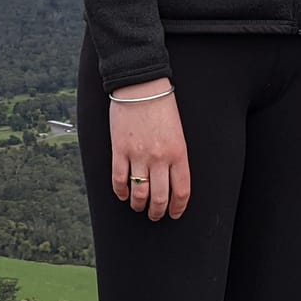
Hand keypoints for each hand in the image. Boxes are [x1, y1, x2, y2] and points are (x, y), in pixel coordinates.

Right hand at [108, 79, 190, 220]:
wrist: (141, 85)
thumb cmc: (162, 107)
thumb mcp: (178, 133)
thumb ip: (175, 156)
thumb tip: (170, 180)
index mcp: (179, 153)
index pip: (181, 191)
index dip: (178, 207)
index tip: (174, 213)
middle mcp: (160, 158)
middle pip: (160, 197)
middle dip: (157, 212)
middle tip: (155, 215)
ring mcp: (138, 155)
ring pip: (139, 193)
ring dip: (139, 205)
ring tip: (138, 206)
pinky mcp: (119, 150)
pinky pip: (119, 180)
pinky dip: (121, 192)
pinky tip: (123, 194)